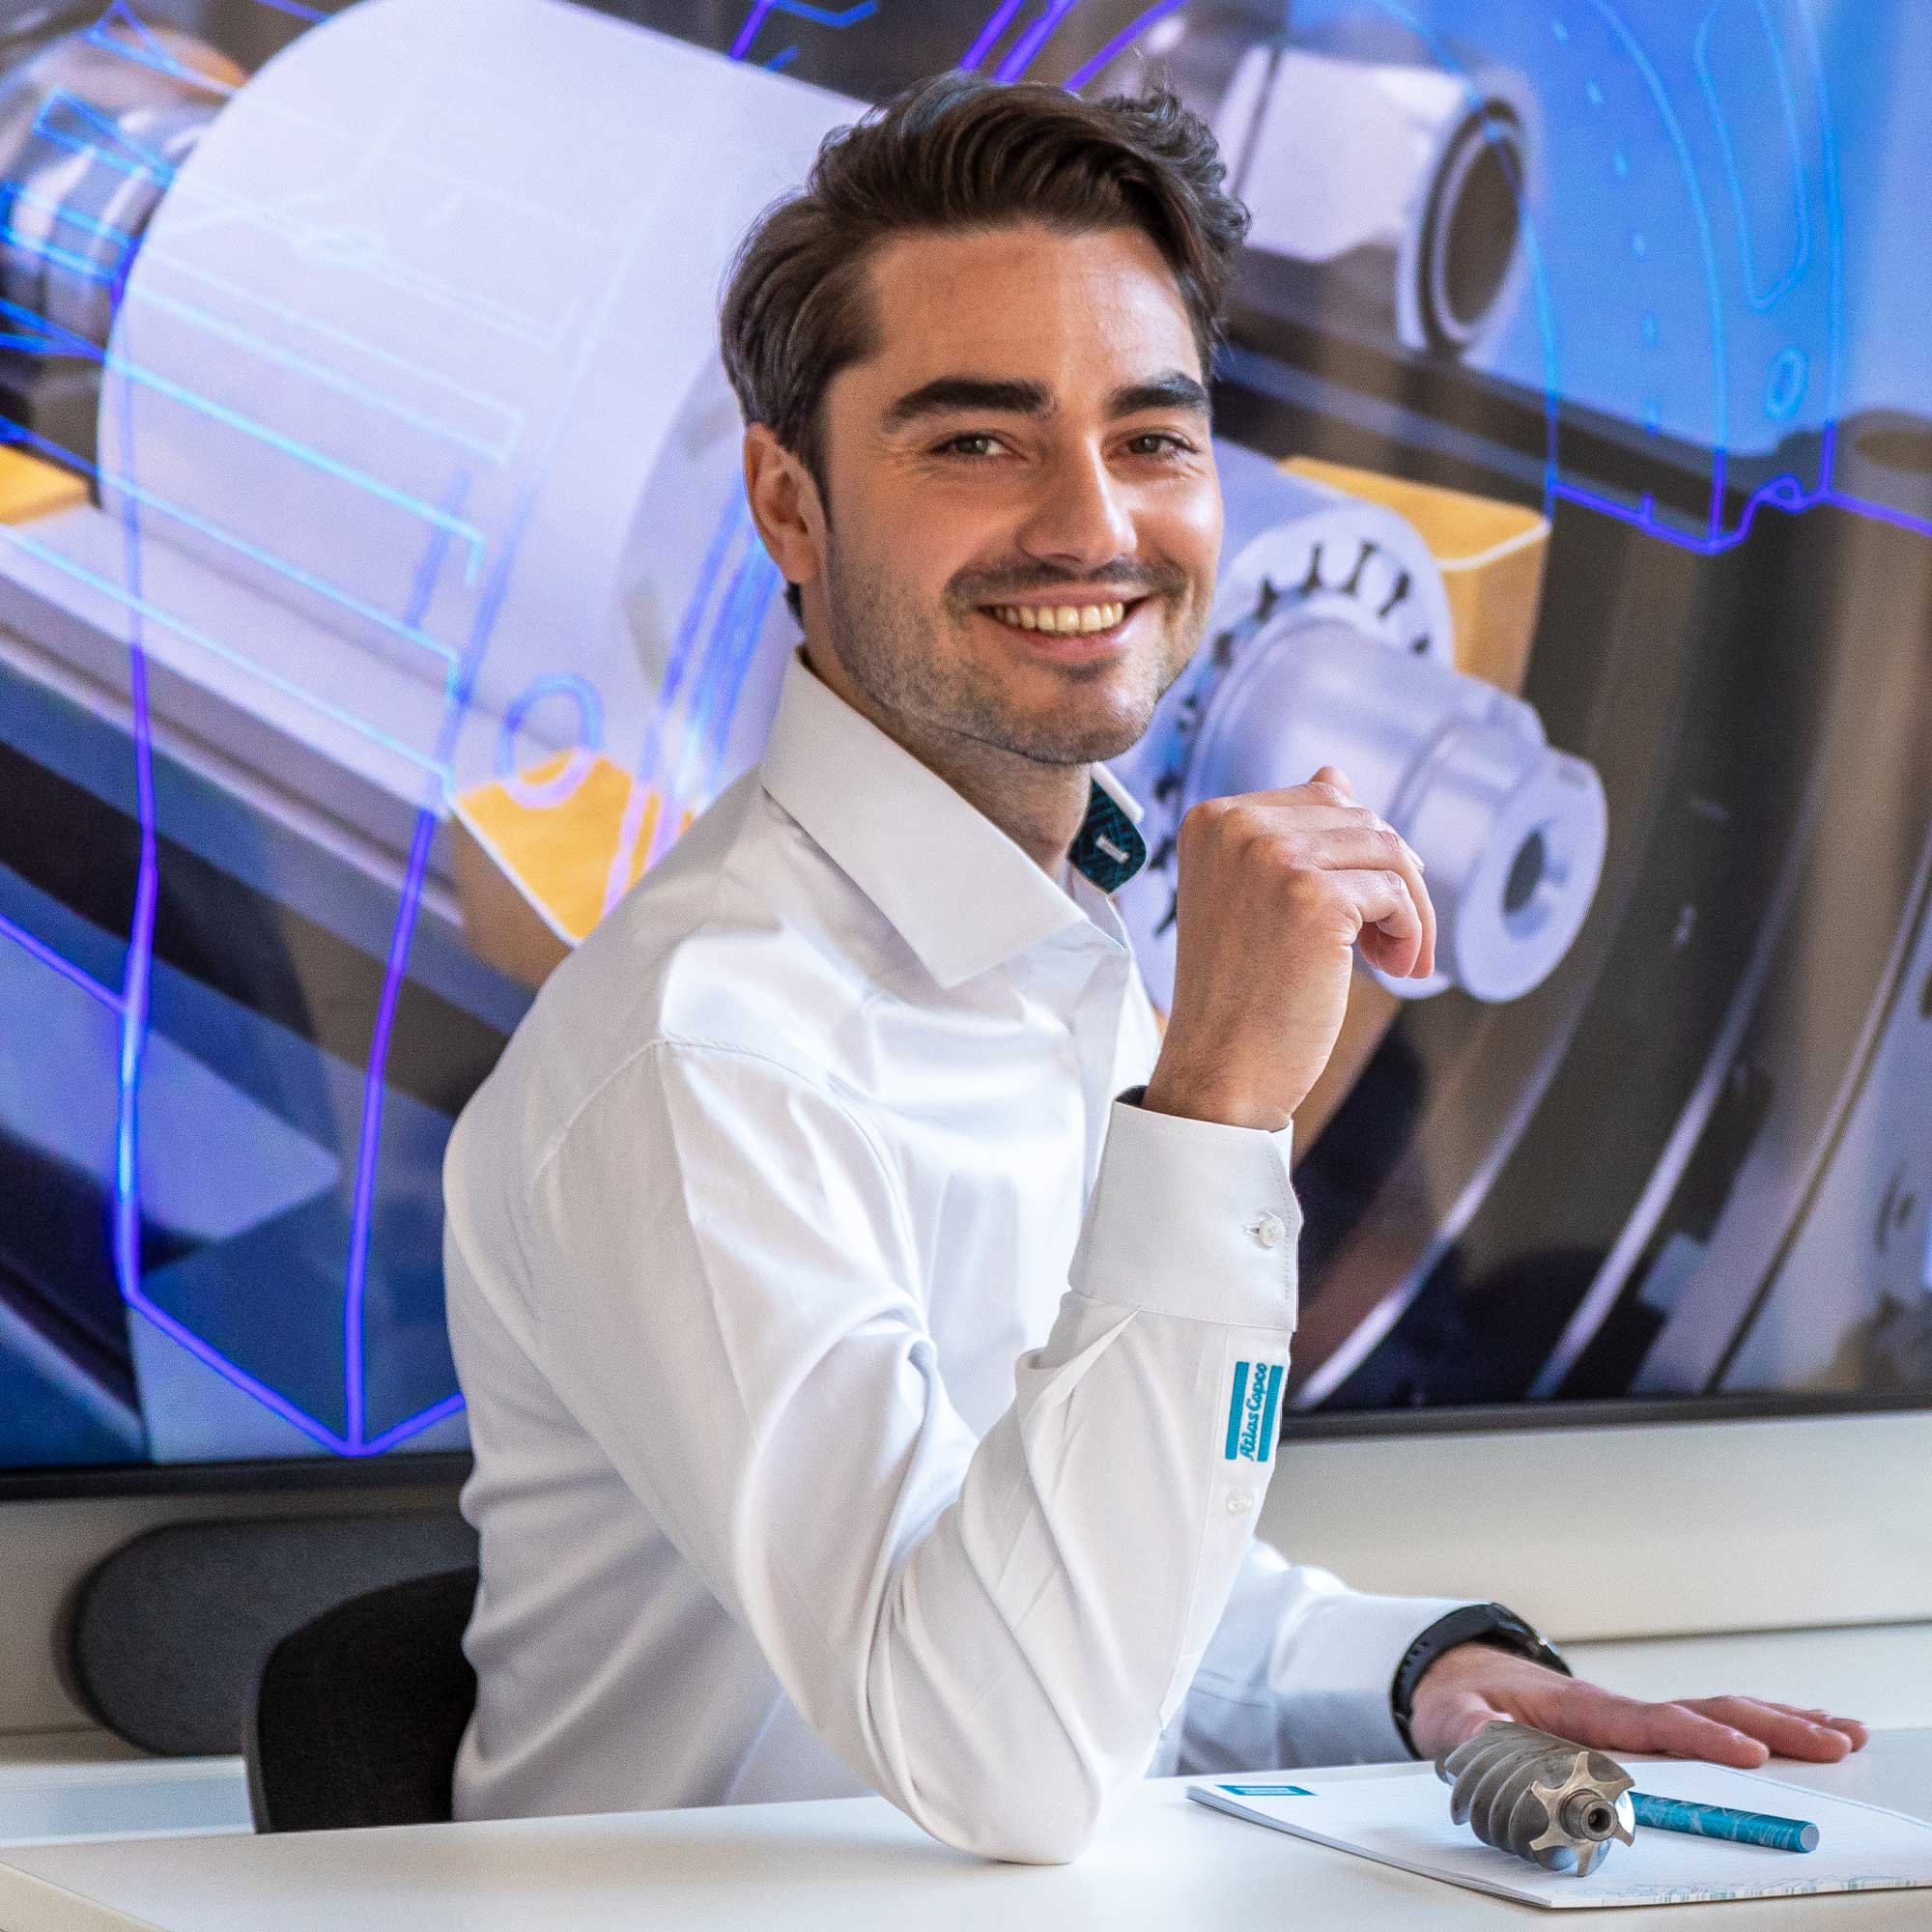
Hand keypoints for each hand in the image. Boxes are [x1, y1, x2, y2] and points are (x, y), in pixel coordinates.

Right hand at [1141, 765, 1434, 1131]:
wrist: (1221, 1070)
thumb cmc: (1239, 994)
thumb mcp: (1253, 897)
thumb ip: (1290, 834)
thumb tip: (1334, 775)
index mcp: (1213, 819)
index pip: (1322, 800)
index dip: (1357, 856)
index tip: (1361, 912)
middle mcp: (1236, 827)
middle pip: (1362, 820)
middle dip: (1391, 879)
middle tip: (1387, 943)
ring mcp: (1273, 858)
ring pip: (1387, 851)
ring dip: (1408, 907)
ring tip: (1396, 957)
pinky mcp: (1314, 898)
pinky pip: (1396, 894)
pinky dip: (1411, 933)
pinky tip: (1394, 969)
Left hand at [1406, 1642, 1871, 1768]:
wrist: (1460, 1675)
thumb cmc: (1463, 1701)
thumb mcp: (1456, 1723)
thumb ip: (1480, 1745)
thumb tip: (1515, 1767)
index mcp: (1583, 1709)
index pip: (1652, 1722)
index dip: (1701, 1737)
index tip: (1747, 1753)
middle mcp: (1619, 1707)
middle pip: (1705, 1710)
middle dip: (1771, 1725)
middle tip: (1833, 1741)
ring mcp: (1633, 1713)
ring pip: (1717, 1711)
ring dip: (1780, 1721)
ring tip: (1843, 1734)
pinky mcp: (1640, 1726)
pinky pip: (1706, 1721)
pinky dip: (1757, 1723)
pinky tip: (1799, 1732)